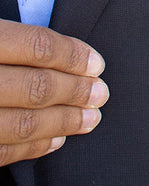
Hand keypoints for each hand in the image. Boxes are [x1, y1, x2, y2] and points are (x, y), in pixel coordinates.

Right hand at [0, 19, 108, 165]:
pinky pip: (3, 150)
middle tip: (101, 94)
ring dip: (64, 122)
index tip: (97, 65)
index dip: (74, 56)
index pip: (38, 47)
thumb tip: (63, 47)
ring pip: (23, 124)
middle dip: (76, 92)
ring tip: (90, 118)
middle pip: (37, 87)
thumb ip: (15, 34)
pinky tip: (57, 139)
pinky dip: (34, 147)